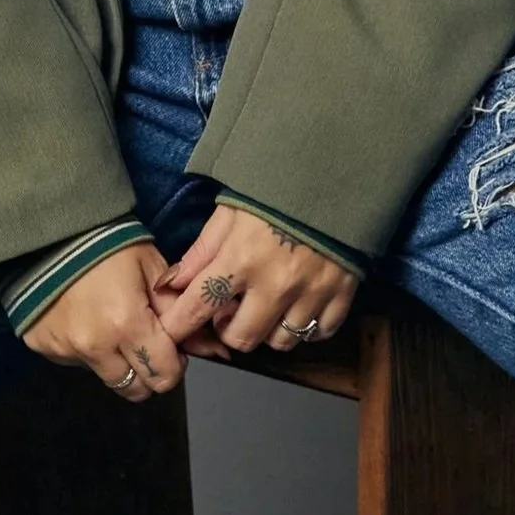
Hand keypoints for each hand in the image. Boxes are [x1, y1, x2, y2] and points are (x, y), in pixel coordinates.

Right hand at [20, 241, 187, 399]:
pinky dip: (86, 350)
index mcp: (126, 324)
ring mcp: (64, 350)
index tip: (171, 347)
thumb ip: (177, 312)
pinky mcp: (42, 347)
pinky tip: (84, 320)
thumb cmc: (108, 245)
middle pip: (134, 390)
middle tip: (146, 344)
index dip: (175, 365)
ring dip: (116, 362)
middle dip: (148, 373)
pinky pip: (76, 362)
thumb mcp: (152, 269)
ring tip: (111, 326)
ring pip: (106, 377)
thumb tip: (206, 346)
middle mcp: (94, 346)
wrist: (49, 231)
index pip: (163, 376)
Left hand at [149, 202, 358, 359]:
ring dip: (267, 330)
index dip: (179, 325)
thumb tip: (172, 284)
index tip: (173, 331)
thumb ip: (202, 251)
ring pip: (281, 342)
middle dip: (229, 331)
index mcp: (241, 258)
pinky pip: (320, 333)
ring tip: (266, 307)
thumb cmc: (276, 191)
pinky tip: (298, 307)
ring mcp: (311, 292)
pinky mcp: (342, 294)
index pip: (198, 307)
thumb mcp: (231, 212)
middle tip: (230, 310)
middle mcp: (275, 284)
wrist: (336, 173)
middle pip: (242, 339)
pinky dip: (306, 327)